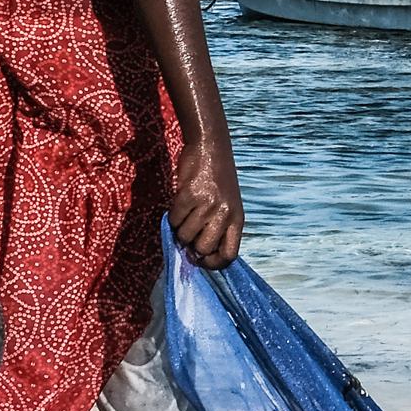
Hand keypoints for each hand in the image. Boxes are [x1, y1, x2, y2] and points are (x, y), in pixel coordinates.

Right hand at [170, 136, 243, 268]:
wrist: (210, 146)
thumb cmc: (217, 180)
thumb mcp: (227, 205)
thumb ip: (218, 227)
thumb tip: (197, 254)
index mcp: (237, 219)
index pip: (230, 255)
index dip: (213, 264)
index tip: (201, 261)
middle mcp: (225, 214)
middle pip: (203, 248)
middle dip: (191, 246)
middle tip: (188, 232)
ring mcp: (208, 205)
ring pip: (185, 235)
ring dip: (179, 229)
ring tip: (185, 214)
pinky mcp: (190, 195)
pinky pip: (175, 219)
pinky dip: (173, 216)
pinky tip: (179, 203)